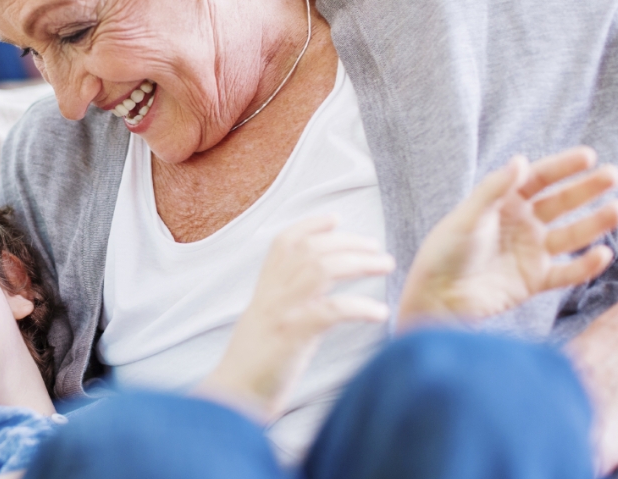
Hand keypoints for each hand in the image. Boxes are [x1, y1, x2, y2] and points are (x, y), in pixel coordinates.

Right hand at [200, 215, 392, 419]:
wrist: (232, 398)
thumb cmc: (254, 368)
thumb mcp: (265, 326)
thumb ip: (286, 305)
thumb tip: (317, 297)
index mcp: (264, 291)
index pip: (283, 243)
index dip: (310, 226)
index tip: (335, 219)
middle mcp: (271, 295)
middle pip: (310, 250)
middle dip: (348, 242)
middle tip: (376, 248)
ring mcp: (281, 312)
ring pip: (321, 269)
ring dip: (359, 263)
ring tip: (386, 266)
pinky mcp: (292, 335)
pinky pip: (331, 310)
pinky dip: (359, 306)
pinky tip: (379, 311)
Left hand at [398, 146, 617, 328]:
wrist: (436, 296)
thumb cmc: (444, 252)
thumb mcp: (468, 216)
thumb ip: (493, 189)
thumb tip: (522, 160)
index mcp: (503, 203)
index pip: (539, 178)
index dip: (563, 166)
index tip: (588, 155)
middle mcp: (521, 224)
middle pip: (561, 202)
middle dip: (587, 189)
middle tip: (613, 175)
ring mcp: (530, 252)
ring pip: (571, 235)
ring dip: (594, 223)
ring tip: (617, 210)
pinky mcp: (534, 281)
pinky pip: (567, 272)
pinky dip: (585, 266)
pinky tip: (602, 254)